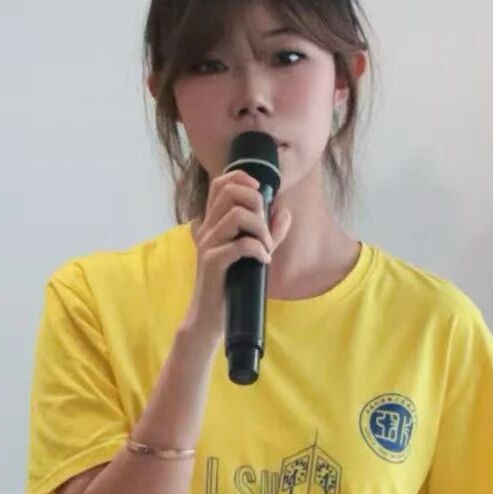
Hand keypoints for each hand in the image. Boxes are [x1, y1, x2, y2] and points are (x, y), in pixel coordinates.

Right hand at [182, 169, 292, 344]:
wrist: (209, 316)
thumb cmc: (231, 283)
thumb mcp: (253, 253)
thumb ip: (268, 232)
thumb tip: (284, 212)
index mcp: (213, 222)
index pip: (220, 184)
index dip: (241, 177)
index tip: (260, 190)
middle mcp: (207, 228)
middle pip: (230, 193)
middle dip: (257, 204)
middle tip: (265, 228)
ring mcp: (208, 244)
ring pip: (237, 216)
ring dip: (261, 229)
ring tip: (266, 247)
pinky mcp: (212, 262)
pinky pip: (240, 245)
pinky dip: (259, 249)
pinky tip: (264, 260)